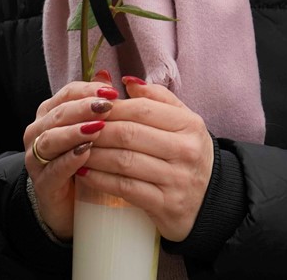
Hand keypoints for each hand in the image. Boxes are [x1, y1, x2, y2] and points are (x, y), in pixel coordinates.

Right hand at [22, 72, 119, 239]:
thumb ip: (95, 103)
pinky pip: (54, 168)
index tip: (113, 92)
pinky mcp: (42, 183)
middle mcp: (38, 132)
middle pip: (59, 113)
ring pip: (52, 139)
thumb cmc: (80, 161)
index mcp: (49, 113)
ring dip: (75, 132)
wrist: (66, 204)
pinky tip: (85, 154)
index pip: (67, 93)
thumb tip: (106, 74)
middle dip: (84, 108)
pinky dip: (69, 160)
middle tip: (107, 106)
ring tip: (97, 128)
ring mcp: (36, 157)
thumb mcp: (89, 130)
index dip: (89, 90)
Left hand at [80, 78, 214, 241]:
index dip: (112, 107)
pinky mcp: (165, 205)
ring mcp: (176, 179)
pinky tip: (84, 173)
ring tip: (75, 148)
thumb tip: (127, 80)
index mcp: (189, 125)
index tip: (90, 106)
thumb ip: (158, 99)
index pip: (142, 109)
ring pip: (124, 161)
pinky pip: (125, 188)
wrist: (211, 202)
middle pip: (129, 134)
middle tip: (77, 128)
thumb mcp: (185, 123)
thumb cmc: (188, 156)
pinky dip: (100, 179)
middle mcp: (185, 151)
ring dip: (93, 154)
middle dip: (97, 130)